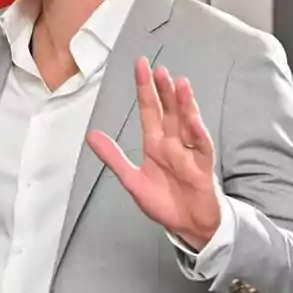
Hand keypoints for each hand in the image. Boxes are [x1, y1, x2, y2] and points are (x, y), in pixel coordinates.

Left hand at [87, 58, 220, 249]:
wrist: (187, 226)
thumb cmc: (164, 201)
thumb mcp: (131, 179)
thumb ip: (113, 157)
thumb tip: (91, 134)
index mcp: (154, 143)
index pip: (149, 110)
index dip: (144, 88)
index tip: (141, 66)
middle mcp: (172, 143)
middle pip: (168, 111)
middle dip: (163, 91)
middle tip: (158, 70)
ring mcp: (188, 153)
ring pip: (187, 123)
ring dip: (184, 105)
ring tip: (179, 85)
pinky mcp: (202, 167)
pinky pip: (201, 148)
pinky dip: (198, 135)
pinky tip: (193, 121)